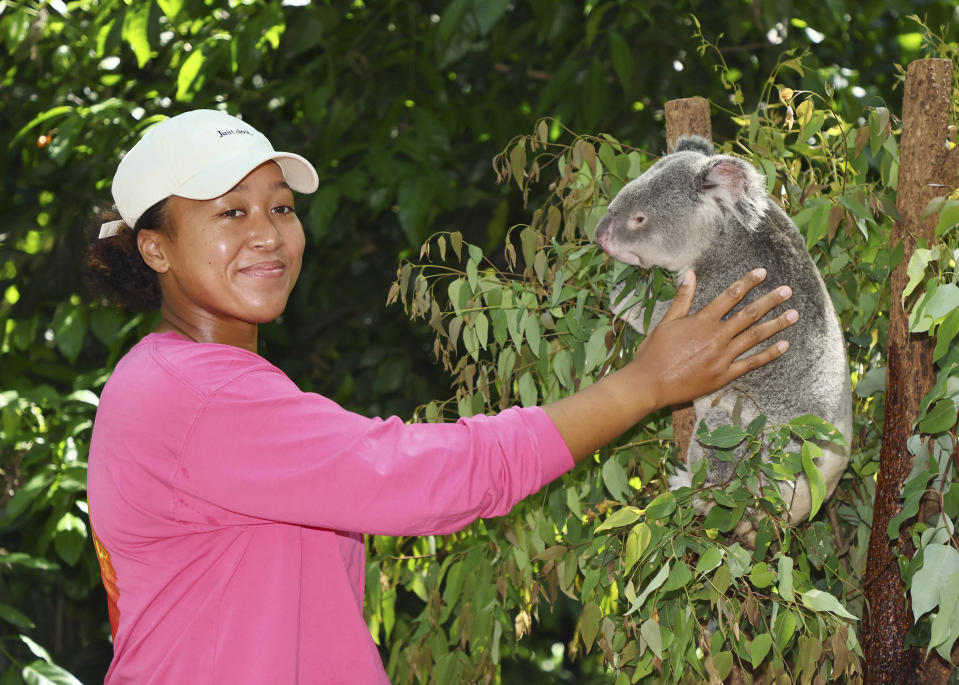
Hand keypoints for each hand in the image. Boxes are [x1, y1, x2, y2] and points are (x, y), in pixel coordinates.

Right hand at [632, 268, 796, 409]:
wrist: (649, 383)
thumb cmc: (653, 352)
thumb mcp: (666, 322)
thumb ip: (682, 299)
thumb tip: (690, 274)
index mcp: (701, 321)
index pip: (729, 296)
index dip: (747, 283)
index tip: (762, 273)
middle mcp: (716, 336)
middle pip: (749, 314)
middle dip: (770, 301)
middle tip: (787, 291)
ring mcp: (722, 356)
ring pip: (755, 337)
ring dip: (776, 324)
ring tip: (794, 315)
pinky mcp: (724, 375)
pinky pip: (751, 363)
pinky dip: (768, 354)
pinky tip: (784, 345)